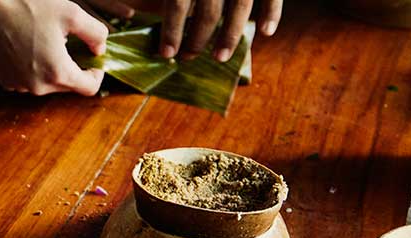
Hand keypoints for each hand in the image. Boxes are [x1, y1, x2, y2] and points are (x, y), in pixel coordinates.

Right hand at [0, 0, 109, 95]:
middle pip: (68, 86)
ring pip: (48, 84)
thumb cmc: (29, 6)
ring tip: (45, 42)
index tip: (94, 58)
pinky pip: (30, 81)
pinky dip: (34, 69)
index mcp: (58, 72)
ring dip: (53, 68)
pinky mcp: (6, 81)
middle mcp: (38, 86)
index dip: (97, 73)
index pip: (90, 88)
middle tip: (69, 43)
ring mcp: (20, 86)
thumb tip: (99, 50)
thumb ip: (96, 34)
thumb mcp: (73, 13)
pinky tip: (29, 47)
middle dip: (74, 68)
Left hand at [92, 0, 282, 61]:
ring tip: (219, 57)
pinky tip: (265, 32)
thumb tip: (138, 3)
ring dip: (230, 36)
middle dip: (197, 39)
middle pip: (208, 11)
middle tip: (187, 58)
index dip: (172, 30)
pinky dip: (272, 12)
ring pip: (240, 7)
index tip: (166, 53)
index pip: (178, 2)